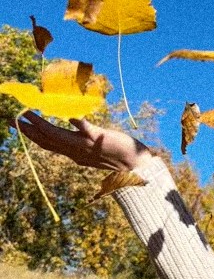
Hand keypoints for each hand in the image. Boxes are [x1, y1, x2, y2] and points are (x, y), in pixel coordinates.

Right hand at [16, 113, 152, 171]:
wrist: (137, 167)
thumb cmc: (118, 157)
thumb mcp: (94, 151)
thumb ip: (81, 140)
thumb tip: (71, 128)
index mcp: (74, 153)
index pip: (46, 143)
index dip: (30, 135)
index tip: (16, 124)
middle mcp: (76, 151)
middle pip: (46, 140)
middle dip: (27, 130)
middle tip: (11, 119)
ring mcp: (87, 145)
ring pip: (59, 135)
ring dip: (42, 124)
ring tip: (28, 113)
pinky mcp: (100, 138)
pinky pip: (85, 128)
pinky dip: (75, 120)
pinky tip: (67, 111)